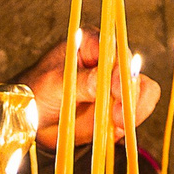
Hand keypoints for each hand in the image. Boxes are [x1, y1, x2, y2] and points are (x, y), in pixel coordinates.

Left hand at [27, 32, 158, 148]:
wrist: (31, 119)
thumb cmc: (37, 92)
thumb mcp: (55, 84)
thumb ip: (83, 81)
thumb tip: (107, 79)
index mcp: (91, 43)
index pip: (116, 51)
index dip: (120, 71)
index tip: (116, 92)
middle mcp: (108, 60)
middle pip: (134, 72)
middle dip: (130, 95)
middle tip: (118, 117)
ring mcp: (116, 84)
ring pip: (143, 92)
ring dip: (135, 110)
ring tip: (116, 125)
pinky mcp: (119, 106)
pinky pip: (137, 113)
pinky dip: (131, 123)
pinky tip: (114, 130)